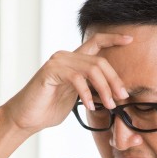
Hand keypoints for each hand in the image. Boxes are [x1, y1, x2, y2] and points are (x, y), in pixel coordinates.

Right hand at [2, 32, 133, 133]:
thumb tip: (114, 93)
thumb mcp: (76, 98)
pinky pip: (77, 78)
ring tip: (110, 105)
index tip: (130, 40)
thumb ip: (91, 89)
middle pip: (100, 60)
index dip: (113, 39)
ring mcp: (57, 62)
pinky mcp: (50, 72)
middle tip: (122, 97)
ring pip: (92, 69)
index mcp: (72, 60)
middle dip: (115, 80)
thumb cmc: (49, 109)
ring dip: (105, 88)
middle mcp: (65, 56)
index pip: (95, 42)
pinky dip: (87, 93)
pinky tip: (91, 105)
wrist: (26, 118)